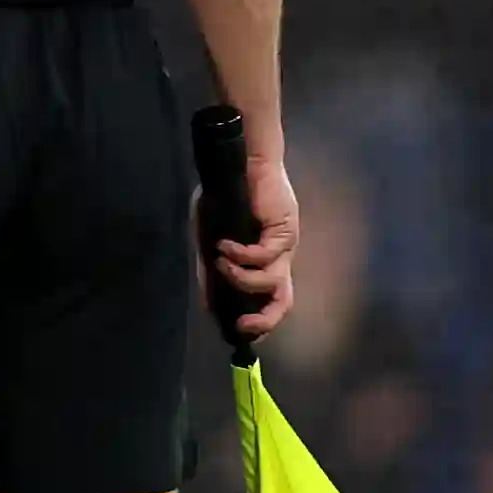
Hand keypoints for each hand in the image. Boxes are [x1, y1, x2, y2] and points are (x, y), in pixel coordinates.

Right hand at [218, 152, 300, 341]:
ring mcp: (284, 246)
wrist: (242, 162)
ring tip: (220, 263)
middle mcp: (279, 258)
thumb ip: (210, 268)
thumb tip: (207, 303)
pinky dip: (239, 255)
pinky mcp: (283, 231)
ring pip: (272, 282)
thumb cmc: (227, 195)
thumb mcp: (210, 236)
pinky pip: (262, 257)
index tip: (236, 331)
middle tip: (241, 325)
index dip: (260, 320)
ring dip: (241, 279)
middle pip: (284, 300)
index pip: (272, 300)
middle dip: (265, 320)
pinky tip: (223, 245)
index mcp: (267, 261)